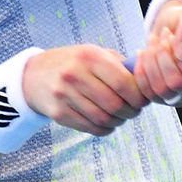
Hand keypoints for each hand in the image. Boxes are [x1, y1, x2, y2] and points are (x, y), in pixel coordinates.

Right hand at [22, 45, 148, 135]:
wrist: (34, 75)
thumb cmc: (73, 63)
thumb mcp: (94, 53)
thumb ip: (120, 64)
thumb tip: (147, 79)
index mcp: (89, 56)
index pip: (123, 83)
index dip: (139, 96)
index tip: (143, 99)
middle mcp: (75, 74)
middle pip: (115, 104)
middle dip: (131, 111)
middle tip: (135, 110)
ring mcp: (65, 95)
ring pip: (104, 119)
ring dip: (119, 122)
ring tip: (121, 116)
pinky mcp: (59, 114)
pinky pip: (91, 128)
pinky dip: (105, 129)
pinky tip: (108, 123)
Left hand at [134, 0, 181, 105]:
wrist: (171, 29)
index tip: (173, 38)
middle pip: (178, 85)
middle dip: (163, 57)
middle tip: (163, 36)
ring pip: (162, 90)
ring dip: (151, 62)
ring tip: (153, 42)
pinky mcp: (167, 100)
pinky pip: (148, 95)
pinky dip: (141, 72)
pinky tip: (143, 55)